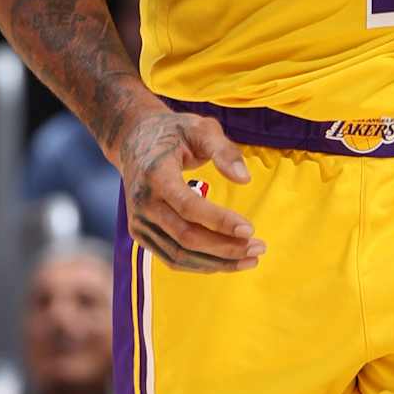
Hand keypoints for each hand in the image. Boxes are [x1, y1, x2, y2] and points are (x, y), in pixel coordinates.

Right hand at [116, 104, 263, 273]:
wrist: (135, 142)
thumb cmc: (175, 133)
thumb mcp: (201, 129)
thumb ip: (224, 150)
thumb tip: (244, 179)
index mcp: (155, 175)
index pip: (188, 206)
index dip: (219, 221)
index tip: (249, 229)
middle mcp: (142, 203)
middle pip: (186, 237)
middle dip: (225, 248)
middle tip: (259, 248)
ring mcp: (138, 222)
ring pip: (179, 255)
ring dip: (217, 262)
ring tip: (250, 259)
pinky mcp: (140, 234)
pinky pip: (172, 257)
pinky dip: (201, 264)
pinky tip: (227, 261)